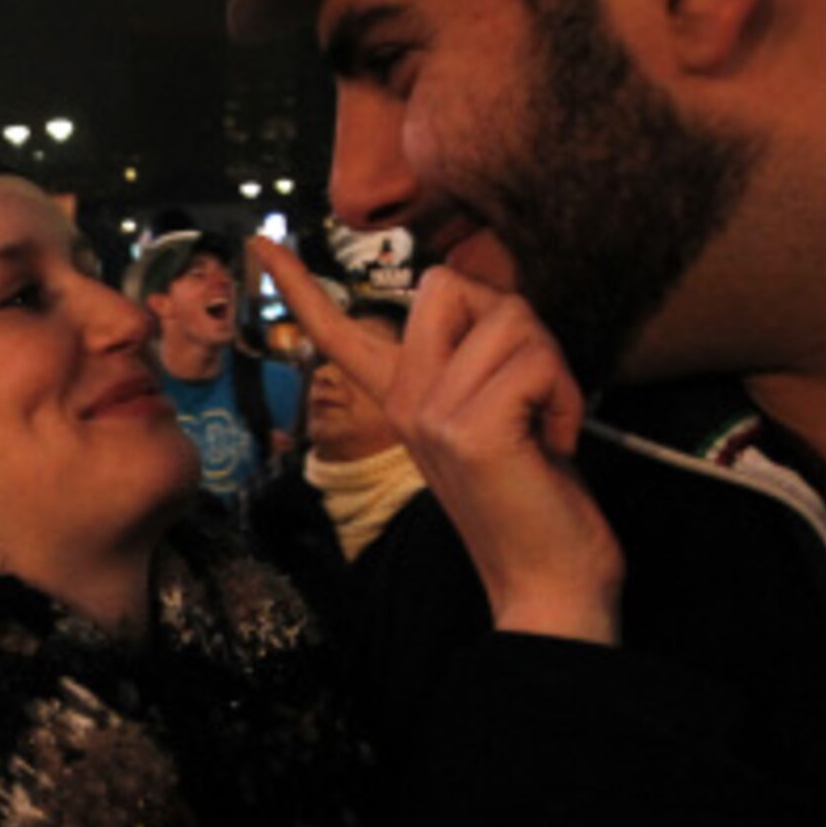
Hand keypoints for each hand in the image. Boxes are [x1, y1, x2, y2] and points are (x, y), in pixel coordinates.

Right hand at [250, 238, 621, 642]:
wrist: (549, 584)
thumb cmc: (533, 499)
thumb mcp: (493, 418)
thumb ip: (477, 366)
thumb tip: (499, 311)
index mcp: (400, 401)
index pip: (339, 334)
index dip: (300, 285)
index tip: (261, 241)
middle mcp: (403, 403)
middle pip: (448, 284)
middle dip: (512, 318)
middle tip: (529, 386)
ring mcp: (429, 415)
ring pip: (509, 317)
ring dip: (552, 366)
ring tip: (545, 425)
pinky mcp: (468, 429)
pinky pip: (536, 362)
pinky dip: (564, 396)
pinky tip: (553, 443)